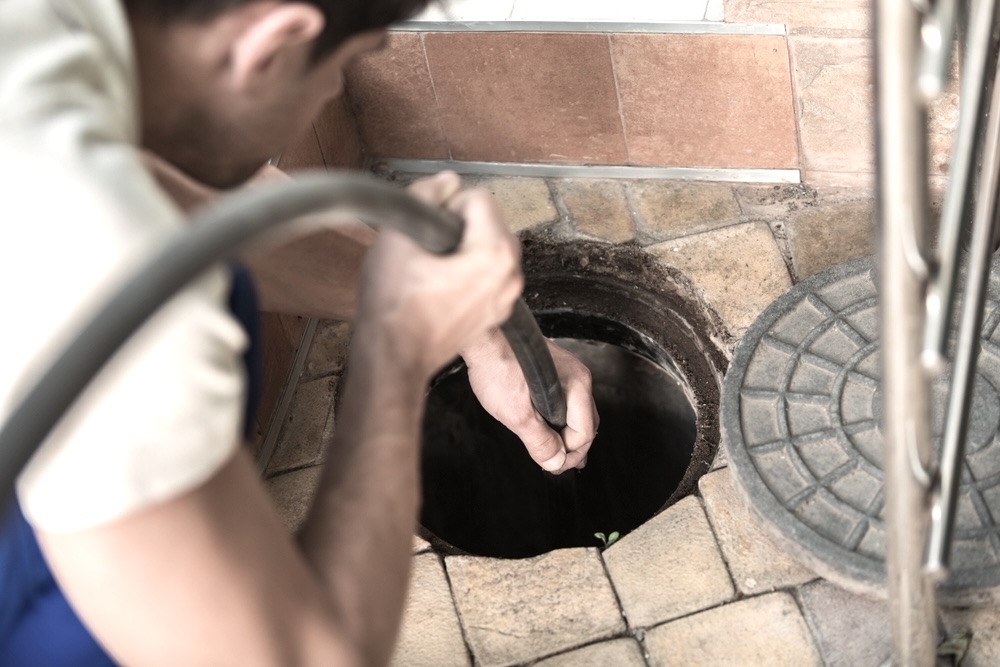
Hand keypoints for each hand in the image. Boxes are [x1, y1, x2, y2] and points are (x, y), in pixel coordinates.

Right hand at [355, 172, 523, 376]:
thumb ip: (426, 196)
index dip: (445, 206)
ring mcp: (505, 297)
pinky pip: (486, 273)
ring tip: (430, 268)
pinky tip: (438, 286)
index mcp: (495, 254)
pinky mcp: (495, 311)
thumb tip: (446, 182)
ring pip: (487, 246)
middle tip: (425, 248)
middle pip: (488, 221)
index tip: (425, 229)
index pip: (478, 198)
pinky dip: (467, 270)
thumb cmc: (394, 308)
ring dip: (461, 247)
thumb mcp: (398, 237)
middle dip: (458, 225)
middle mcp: (510, 276)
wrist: (393, 357)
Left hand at [464, 331, 598, 472]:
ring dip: (565, 434)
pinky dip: (558, 419)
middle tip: (556, 464)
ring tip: (555, 452)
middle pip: (586, 423)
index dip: (569, 454)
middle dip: (572, 447)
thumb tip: (556, 462)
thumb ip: (540, 442)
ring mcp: (567, 371)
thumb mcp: (518, 415)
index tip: (552, 465)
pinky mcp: (553, 370)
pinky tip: (547, 428)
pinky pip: (564, 401)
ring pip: (576, 412)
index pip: (585, 433)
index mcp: (577, 387)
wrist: (482, 338)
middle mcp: (578, 377)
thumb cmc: (497, 367)